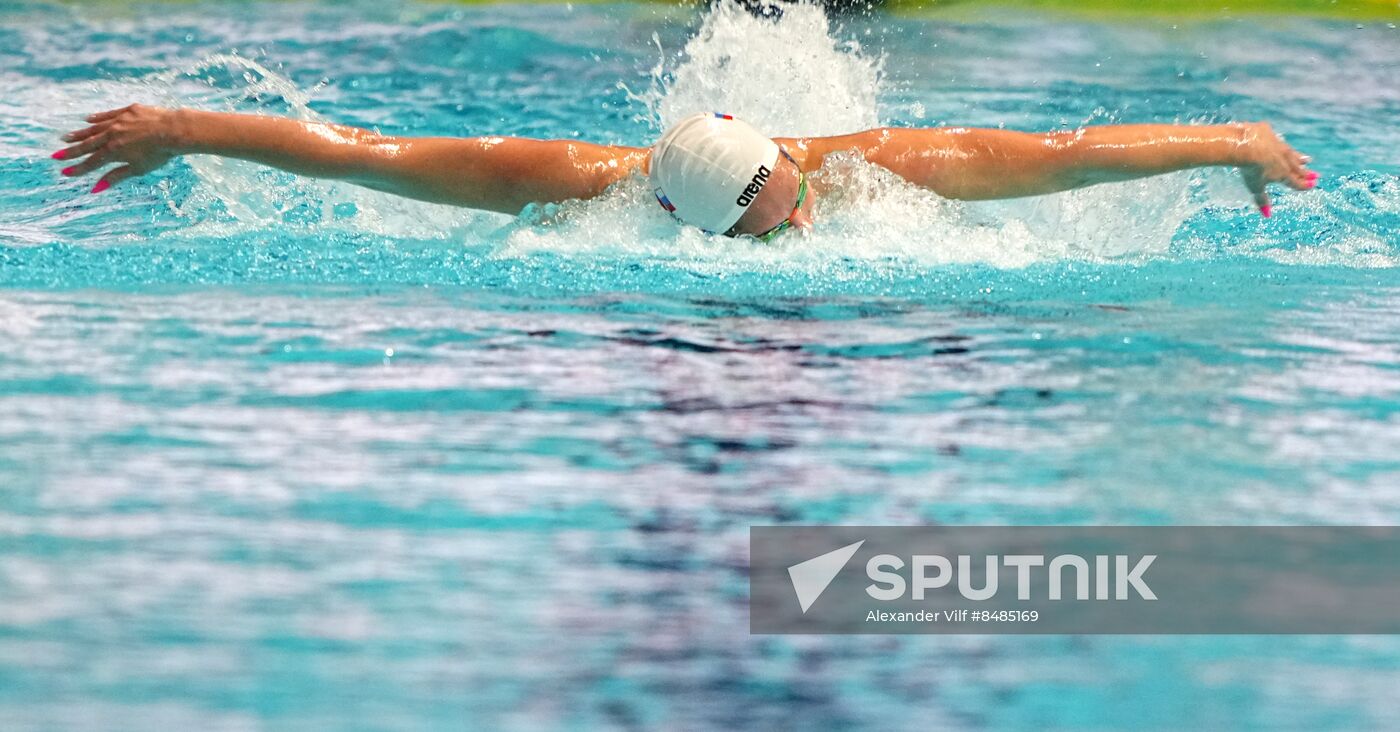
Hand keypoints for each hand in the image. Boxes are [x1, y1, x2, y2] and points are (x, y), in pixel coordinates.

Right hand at [51, 104, 182, 192]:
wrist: (174, 130)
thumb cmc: (159, 154)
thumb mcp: (137, 169)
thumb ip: (115, 176)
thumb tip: (95, 189)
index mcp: (113, 151)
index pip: (91, 162)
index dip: (78, 168)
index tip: (65, 172)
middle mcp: (111, 134)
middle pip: (88, 145)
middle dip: (72, 152)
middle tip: (56, 155)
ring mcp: (118, 121)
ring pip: (94, 128)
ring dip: (80, 134)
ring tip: (66, 138)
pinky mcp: (128, 111)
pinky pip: (108, 115)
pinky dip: (97, 118)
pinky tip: (88, 120)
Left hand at [1234, 121, 1315, 217]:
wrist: (1246, 145)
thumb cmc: (1250, 170)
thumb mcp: (1255, 187)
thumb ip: (1261, 200)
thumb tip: (1267, 215)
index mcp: (1282, 174)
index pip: (1295, 182)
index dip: (1303, 185)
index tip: (1312, 185)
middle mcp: (1284, 159)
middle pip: (1297, 168)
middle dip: (1305, 172)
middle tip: (1315, 175)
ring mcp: (1277, 145)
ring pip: (1290, 153)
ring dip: (1298, 157)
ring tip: (1307, 159)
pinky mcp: (1268, 133)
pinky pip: (1274, 139)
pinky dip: (1277, 143)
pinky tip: (1278, 142)